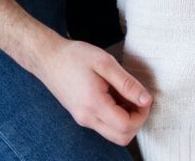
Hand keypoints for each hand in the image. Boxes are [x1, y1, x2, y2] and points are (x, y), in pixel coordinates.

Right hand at [34, 37, 151, 145]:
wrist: (49, 58)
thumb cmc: (75, 56)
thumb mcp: (105, 63)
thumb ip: (127, 83)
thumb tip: (146, 99)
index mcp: (93, 104)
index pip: (126, 126)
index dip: (142, 114)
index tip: (145, 97)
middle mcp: (87, 118)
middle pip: (121, 137)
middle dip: (137, 121)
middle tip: (139, 99)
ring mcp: (83, 119)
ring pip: (114, 134)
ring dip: (127, 119)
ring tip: (127, 95)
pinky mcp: (82, 116)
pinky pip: (105, 125)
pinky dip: (117, 116)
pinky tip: (116, 96)